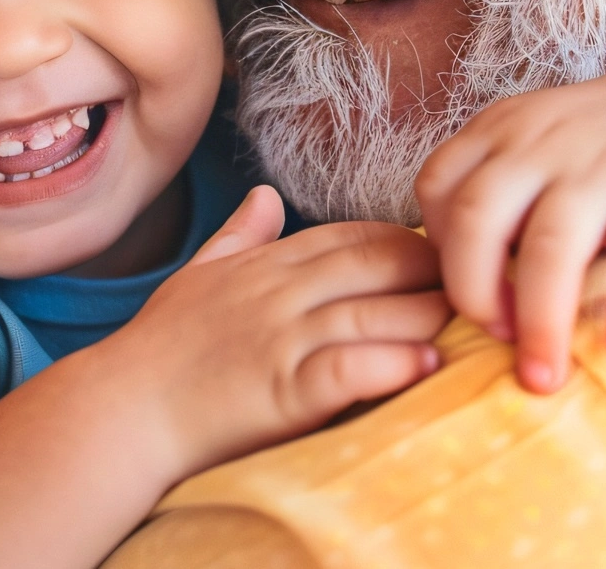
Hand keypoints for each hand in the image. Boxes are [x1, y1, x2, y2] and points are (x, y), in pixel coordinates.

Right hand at [102, 186, 451, 481]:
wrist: (122, 410)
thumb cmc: (161, 348)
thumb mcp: (199, 275)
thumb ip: (239, 235)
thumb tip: (264, 195)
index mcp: (267, 262)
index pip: (355, 235)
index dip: (410, 239)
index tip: (449, 252)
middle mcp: (279, 292)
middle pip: (378, 265)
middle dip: (436, 272)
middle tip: (483, 285)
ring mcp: (280, 338)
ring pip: (373, 312)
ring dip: (429, 318)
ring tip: (472, 328)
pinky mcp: (281, 390)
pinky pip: (347, 369)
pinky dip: (390, 366)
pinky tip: (426, 369)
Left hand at [417, 53, 605, 391]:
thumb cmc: (598, 148)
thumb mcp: (533, 146)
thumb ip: (498, 199)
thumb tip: (472, 301)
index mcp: (500, 131)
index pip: (438, 187)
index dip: (442, 250)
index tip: (468, 296)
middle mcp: (541, 143)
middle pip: (479, 219)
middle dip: (474, 295)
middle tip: (495, 343)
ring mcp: (602, 163)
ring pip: (550, 246)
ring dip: (541, 322)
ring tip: (546, 377)